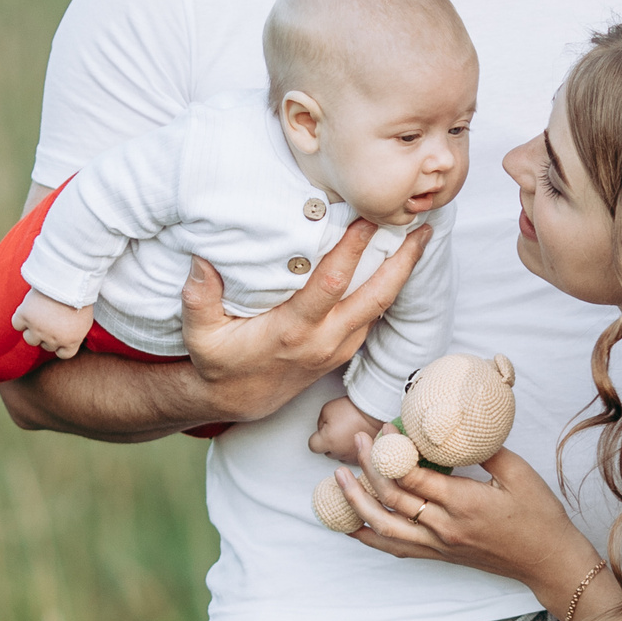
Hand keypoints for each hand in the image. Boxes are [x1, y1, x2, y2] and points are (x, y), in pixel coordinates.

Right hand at [13, 288, 94, 356]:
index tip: (60, 334)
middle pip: (46, 346)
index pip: (63, 354)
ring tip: (39, 316)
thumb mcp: (85, 320)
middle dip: (48, 335)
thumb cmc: (79, 296)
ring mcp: (38, 329)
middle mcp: (54, 339)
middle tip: (51, 319)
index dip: (61, 344)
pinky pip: (17, 324)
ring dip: (33, 330)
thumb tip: (67, 340)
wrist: (69, 279)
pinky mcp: (25, 316)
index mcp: (71, 341)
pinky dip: (21, 319)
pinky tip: (28, 310)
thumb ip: (75, 334)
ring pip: (30, 339)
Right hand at [179, 220, 429, 424]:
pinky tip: (395, 264)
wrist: (238, 403)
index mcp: (292, 331)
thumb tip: (201, 259)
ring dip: (402, 273)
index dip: (351, 250)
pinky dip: (388, 289)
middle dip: (402, 261)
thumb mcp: (200, 336)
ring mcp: (339, 347)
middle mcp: (324, 340)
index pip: (331, 285)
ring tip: (418, 237)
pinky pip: (373, 316)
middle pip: (376, 297)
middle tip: (422, 226)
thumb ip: (199, 298)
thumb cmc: (219, 363)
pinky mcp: (344, 350)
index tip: (367, 217)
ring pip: (381, 307)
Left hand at [309, 397, 385, 461]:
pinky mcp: (363, 457)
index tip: (322, 432)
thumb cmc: (352, 409)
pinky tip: (357, 440)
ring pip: (340, 456)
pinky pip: (353, 457)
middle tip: (338, 429)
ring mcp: (352, 456)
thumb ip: (320, 423)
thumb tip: (322, 431)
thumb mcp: (327, 409)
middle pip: (327, 452)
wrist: (376, 410)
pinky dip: (353, 450)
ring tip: (349, 433)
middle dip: (330, 443)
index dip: (316, 438)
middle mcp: (339, 452)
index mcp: (328, 441)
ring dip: (342, 448)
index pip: (313, 446)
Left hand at [332, 436, 600, 602]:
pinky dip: (371, 536)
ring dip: (359, 502)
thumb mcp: (518, 473)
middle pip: (393, 498)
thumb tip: (456, 425)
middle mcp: (444, 528)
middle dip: (369, 468)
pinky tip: (353, 524)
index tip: (383, 429)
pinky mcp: (440, 556)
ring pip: (386, 526)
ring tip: (339, 479)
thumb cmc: (539, 517)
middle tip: (358, 442)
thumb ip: (484, 449)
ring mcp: (439, 545)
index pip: (412, 476)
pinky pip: (396, 547)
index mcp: (463, 504)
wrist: (548, 562)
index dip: (391, 452)